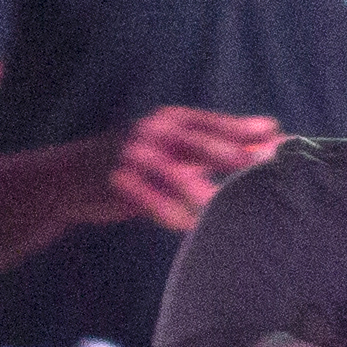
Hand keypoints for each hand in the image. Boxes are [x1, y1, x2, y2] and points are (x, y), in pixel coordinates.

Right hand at [94, 105, 286, 233]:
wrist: (68, 175)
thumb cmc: (133, 160)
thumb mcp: (168, 144)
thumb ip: (213, 142)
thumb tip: (267, 133)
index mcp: (169, 120)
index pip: (213, 123)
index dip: (245, 129)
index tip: (278, 135)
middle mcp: (152, 133)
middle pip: (199, 143)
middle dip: (234, 153)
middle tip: (264, 164)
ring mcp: (133, 156)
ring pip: (176, 174)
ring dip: (204, 190)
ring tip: (230, 203)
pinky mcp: (118, 183)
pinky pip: (152, 202)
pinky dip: (174, 215)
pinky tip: (193, 226)